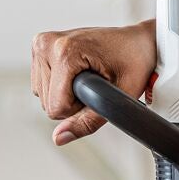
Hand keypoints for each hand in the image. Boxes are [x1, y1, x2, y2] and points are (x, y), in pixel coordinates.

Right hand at [30, 19, 157, 146]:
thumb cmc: (134, 61)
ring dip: (66, 94)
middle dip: (72, 102)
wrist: (137, 41)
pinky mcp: (40, 47)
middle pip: (47, 103)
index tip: (99, 91)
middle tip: (97, 83)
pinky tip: (77, 72)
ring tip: (89, 76)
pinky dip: (59, 86)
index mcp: (64, 50)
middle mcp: (48, 43)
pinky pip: (42, 85)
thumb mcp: (119, 97)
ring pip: (42, 96)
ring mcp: (42, 44)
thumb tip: (58, 138)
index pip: (55, 107)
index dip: (79, 109)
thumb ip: (88, 122)